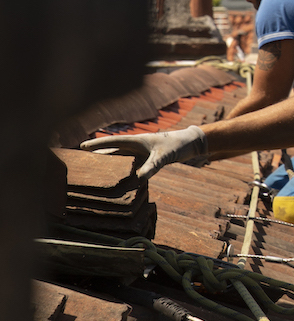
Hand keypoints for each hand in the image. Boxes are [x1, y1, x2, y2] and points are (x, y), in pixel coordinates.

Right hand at [79, 125, 207, 179]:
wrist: (189, 144)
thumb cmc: (177, 146)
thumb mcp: (164, 156)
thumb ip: (152, 167)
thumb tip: (139, 178)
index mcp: (136, 141)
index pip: (112, 142)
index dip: (96, 144)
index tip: (81, 146)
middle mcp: (135, 147)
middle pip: (111, 152)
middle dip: (95, 156)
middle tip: (78, 161)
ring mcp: (139, 154)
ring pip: (118, 160)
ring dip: (106, 164)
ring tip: (90, 171)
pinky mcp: (145, 161)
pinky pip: (128, 167)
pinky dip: (120, 172)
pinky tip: (114, 179)